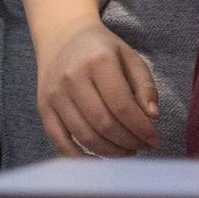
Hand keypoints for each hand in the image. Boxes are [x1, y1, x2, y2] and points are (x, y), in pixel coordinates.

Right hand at [37, 21, 161, 156]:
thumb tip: (153, 117)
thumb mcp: (130, 58)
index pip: (122, 106)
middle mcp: (72, 78)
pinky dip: (80, 158)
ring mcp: (55, 95)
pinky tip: (100, 160)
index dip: (141, 128)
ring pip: (85, 136)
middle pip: (104, 124)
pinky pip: (60, 142)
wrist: (61, 37)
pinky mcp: (43, 108)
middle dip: (129, 142)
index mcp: (98, 62)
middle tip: (143, 146)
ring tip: (127, 150)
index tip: (155, 139)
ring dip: (111, 151)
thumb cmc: (102, 50)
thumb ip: (145, 86)